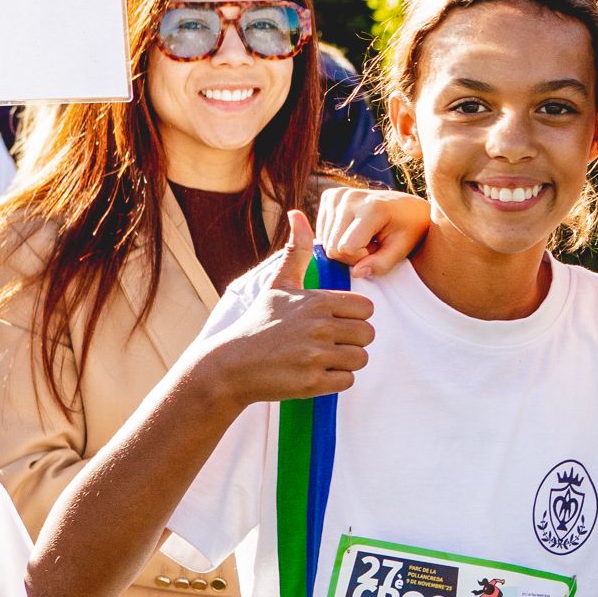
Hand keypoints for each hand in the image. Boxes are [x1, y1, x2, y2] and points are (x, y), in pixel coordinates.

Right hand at [198, 211, 375, 410]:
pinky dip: (334, 380)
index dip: (353, 316)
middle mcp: (320, 327)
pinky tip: (313, 373)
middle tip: (327, 343)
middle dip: (352, 340)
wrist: (230, 366)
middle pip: (367, 335)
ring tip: (320, 358)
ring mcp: (315, 356)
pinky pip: (347, 381)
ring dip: (345, 361)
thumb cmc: (259, 323)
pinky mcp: (311, 383)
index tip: (333, 321)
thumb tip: (297, 213)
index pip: (366, 308)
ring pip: (360, 359)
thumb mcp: (278, 284)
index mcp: (318, 301)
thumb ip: (296, 250)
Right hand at [315, 186, 430, 278]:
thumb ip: (380, 264)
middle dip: (352, 254)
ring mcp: (337, 195)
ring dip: (344, 245)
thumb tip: (355, 273)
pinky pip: (322, 231)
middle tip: (373, 245)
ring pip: (324, 241)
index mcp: (371, 208)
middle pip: (332, 247)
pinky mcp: (329, 196)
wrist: (408, 206)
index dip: (361, 257)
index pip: (346, 248)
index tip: (378, 250)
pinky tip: (355, 229)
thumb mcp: (401, 250)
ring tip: (366, 236)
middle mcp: (350, 197)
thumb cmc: (409, 229)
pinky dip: (337, 236)